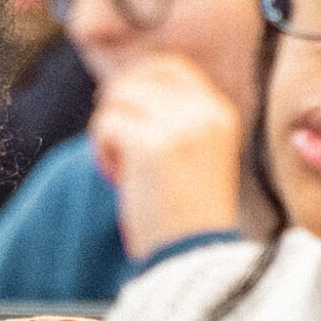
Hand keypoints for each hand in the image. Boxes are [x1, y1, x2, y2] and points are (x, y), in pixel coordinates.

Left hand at [88, 54, 243, 258]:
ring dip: (107, 128)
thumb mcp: (196, 154)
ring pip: (118, 98)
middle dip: (116, 101)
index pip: (171, 67)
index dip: (138, 78)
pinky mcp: (152, 145)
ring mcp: (181, 127)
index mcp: (220, 113)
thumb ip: (173, 119)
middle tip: (113, 137)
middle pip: (139, 77)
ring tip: (120, 164)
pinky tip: (116, 175)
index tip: (122, 105)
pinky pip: (106, 123)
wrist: (195, 253)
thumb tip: (122, 88)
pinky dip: (101, 147)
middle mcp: (205, 113)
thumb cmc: (187, 212)